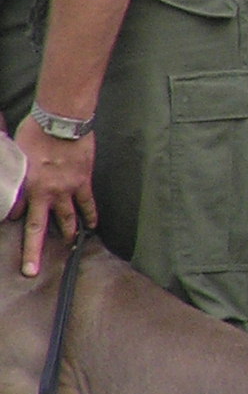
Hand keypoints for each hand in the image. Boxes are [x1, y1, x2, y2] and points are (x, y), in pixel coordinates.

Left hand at [13, 118, 95, 277]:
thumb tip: (10, 190)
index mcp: (24, 186)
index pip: (12, 211)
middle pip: (37, 228)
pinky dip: (91, 215)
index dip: (7, 219)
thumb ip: (12, 173)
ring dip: (68, 233)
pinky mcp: (83, 182)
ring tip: (70, 245)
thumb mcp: (14, 154)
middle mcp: (44, 193)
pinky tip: (93, 225)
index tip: (7, 224)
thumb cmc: (34, 132)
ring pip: (66, 218)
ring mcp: (66, 189)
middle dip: (32, 252)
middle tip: (31, 271)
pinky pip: (87, 203)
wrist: (62, 121)